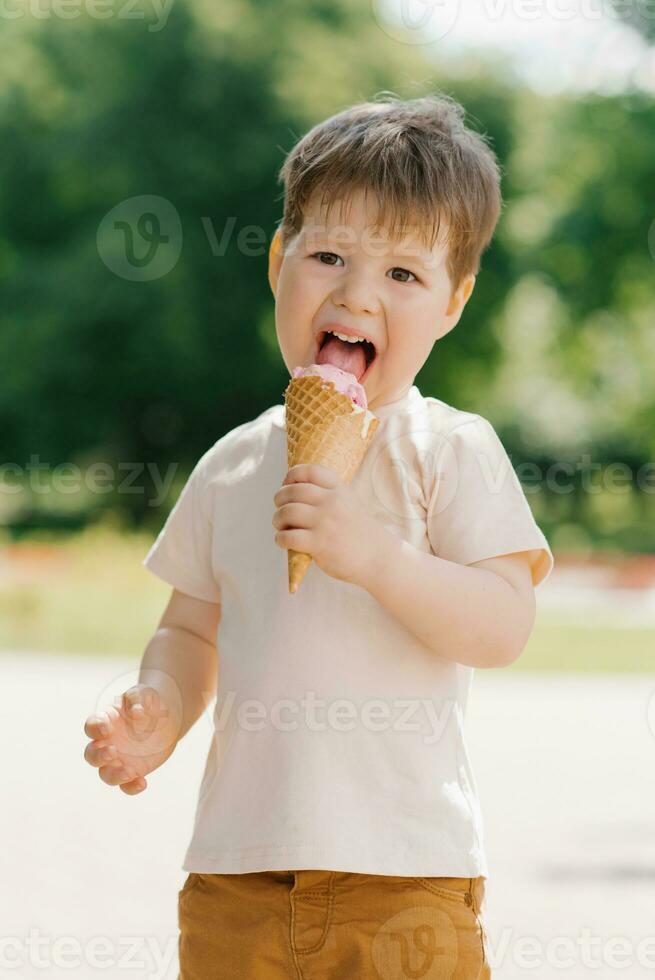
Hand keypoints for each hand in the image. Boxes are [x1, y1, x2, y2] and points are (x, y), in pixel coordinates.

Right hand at [83, 684, 180, 795]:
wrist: (166, 717)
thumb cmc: (148, 702)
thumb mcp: (145, 694)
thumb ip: (138, 699)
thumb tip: (137, 712)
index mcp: (106, 721)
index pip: (91, 726)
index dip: (95, 728)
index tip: (107, 728)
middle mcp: (107, 743)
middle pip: (91, 755)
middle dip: (98, 756)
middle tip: (113, 752)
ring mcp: (118, 759)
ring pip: (105, 774)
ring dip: (114, 775)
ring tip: (129, 772)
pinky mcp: (133, 771)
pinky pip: (126, 785)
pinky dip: (131, 787)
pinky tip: (142, 783)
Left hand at [272, 463, 386, 587]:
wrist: (378, 557)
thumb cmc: (359, 532)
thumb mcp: (349, 503)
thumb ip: (328, 495)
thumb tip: (292, 492)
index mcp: (339, 489)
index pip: (310, 471)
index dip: (291, 476)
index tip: (286, 485)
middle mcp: (332, 502)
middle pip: (292, 491)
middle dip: (279, 499)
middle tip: (280, 509)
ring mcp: (325, 522)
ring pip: (287, 512)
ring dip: (278, 519)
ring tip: (281, 526)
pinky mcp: (320, 544)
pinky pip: (288, 537)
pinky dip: (280, 539)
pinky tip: (283, 541)